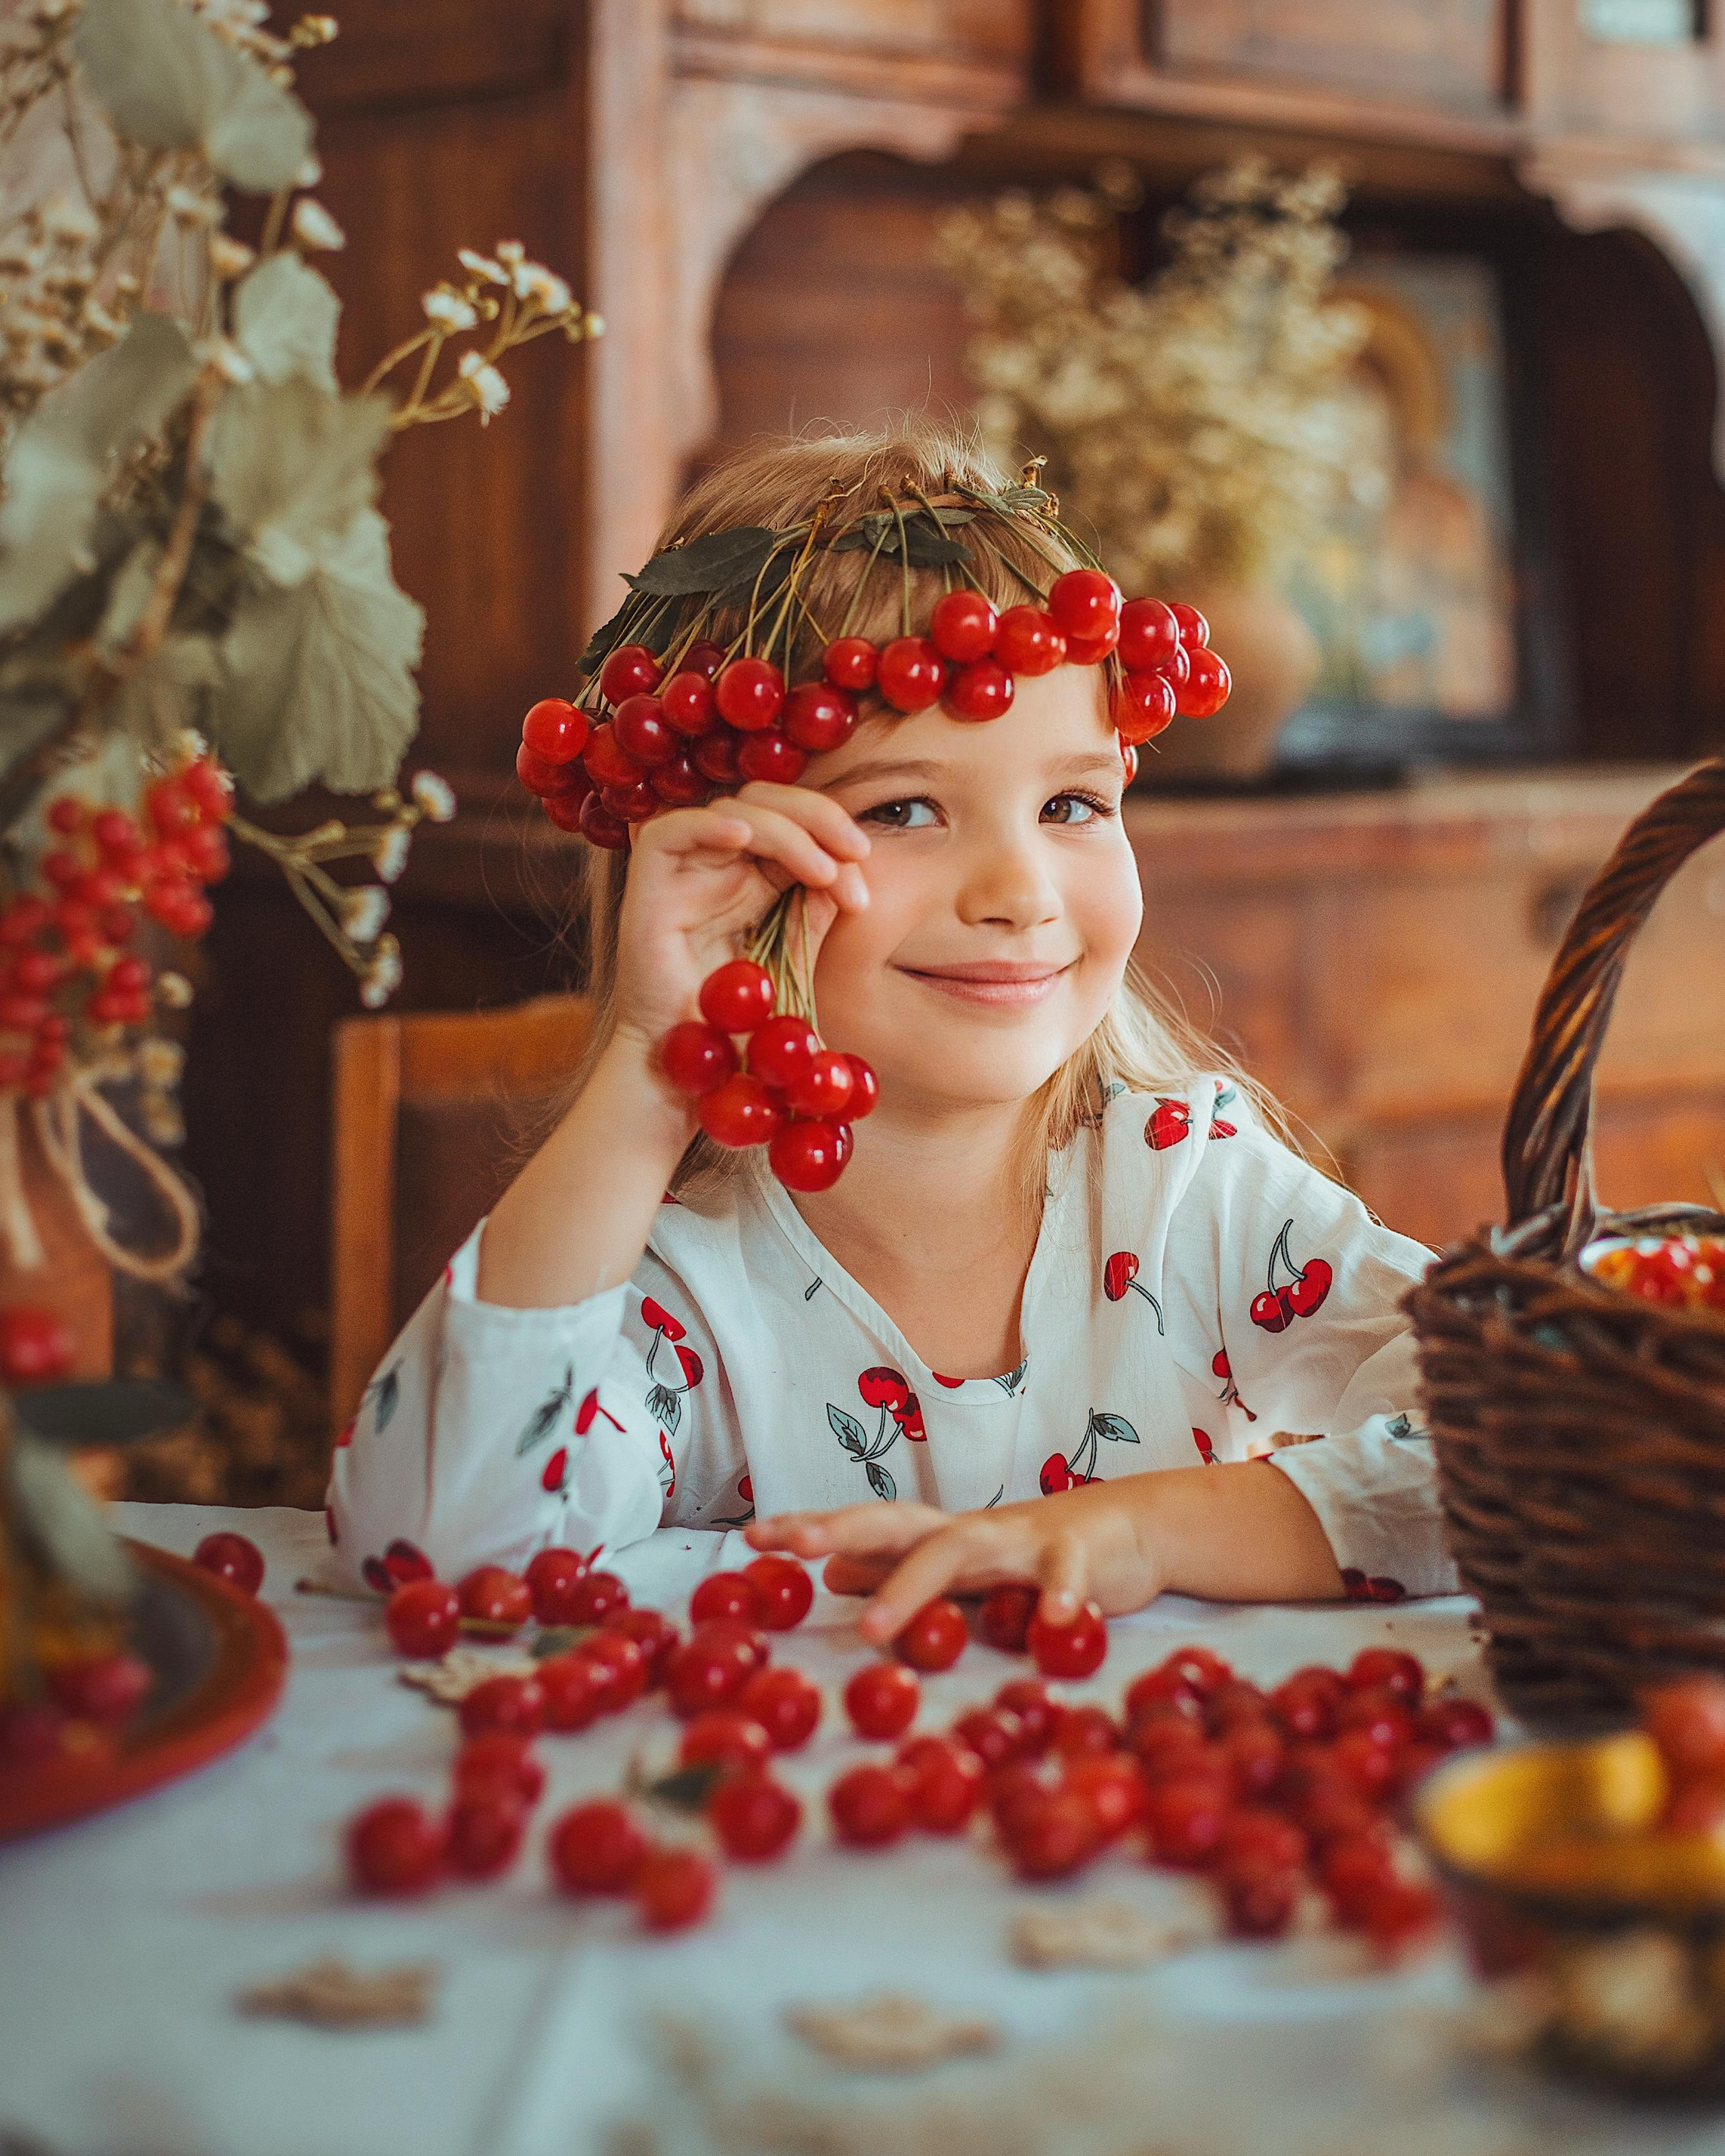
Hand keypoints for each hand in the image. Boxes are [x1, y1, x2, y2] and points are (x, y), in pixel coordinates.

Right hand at [611, 783, 870, 1048]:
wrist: (695, 1070)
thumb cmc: (743, 1023)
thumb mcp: (792, 960)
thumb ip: (812, 912)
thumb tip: (846, 866)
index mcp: (757, 876)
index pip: (794, 820)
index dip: (831, 828)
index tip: (863, 863)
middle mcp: (721, 864)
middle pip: (766, 800)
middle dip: (818, 815)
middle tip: (854, 852)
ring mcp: (685, 871)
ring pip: (732, 810)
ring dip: (785, 830)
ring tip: (822, 872)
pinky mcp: (648, 885)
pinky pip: (668, 832)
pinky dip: (708, 825)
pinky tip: (743, 838)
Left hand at [744, 1483, 1163, 1644]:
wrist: (1125, 1530)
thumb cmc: (1030, 1557)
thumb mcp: (959, 1566)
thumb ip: (902, 1569)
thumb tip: (836, 1572)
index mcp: (935, 1537)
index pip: (861, 1526)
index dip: (809, 1528)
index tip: (749, 1539)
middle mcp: (966, 1530)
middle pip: (895, 1522)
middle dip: (841, 1530)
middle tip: (794, 1548)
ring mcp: (1018, 1539)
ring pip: (960, 1548)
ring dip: (915, 1584)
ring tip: (874, 1626)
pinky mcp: (1075, 1556)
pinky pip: (1064, 1573)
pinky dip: (1059, 1595)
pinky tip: (1052, 1621)